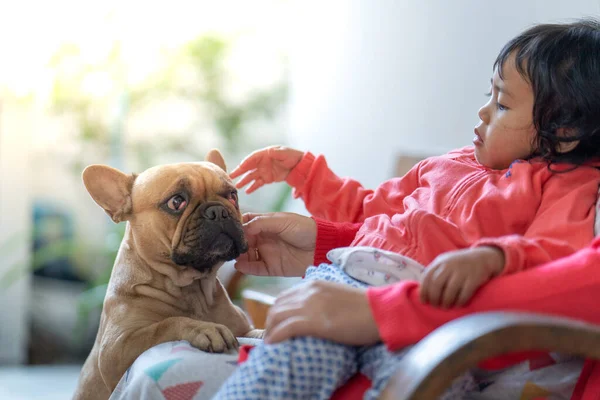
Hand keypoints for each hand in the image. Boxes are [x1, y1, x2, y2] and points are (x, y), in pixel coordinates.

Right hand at [230, 146, 303, 193]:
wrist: (300, 166)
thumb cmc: (293, 156)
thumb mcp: (285, 153)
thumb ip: (277, 153)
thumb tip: (269, 151)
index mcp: (265, 154)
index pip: (252, 158)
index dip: (245, 163)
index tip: (239, 168)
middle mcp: (262, 162)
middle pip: (248, 167)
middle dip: (239, 172)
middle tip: (230, 176)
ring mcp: (264, 171)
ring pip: (251, 176)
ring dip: (244, 181)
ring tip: (237, 186)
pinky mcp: (268, 178)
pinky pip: (258, 183)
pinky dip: (252, 187)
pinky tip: (247, 191)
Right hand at [235, 212, 315, 276]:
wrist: (321, 246)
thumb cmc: (303, 228)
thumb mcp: (282, 221)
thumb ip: (261, 223)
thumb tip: (242, 227)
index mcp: (265, 225)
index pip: (245, 223)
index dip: (237, 225)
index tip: (228, 227)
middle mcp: (263, 239)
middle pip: (243, 241)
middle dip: (235, 242)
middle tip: (226, 244)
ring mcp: (267, 253)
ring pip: (247, 256)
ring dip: (238, 256)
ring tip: (232, 255)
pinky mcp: (272, 267)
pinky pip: (255, 269)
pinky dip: (246, 268)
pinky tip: (240, 265)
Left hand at [264, 280, 379, 345]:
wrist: (378, 311)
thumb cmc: (364, 307)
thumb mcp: (336, 296)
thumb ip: (320, 300)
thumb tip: (312, 313)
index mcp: (313, 284)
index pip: (284, 296)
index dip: (277, 311)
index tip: (277, 323)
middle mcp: (307, 292)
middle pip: (277, 306)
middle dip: (270, 322)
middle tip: (271, 335)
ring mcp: (309, 306)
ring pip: (276, 317)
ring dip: (270, 330)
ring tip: (271, 341)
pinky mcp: (313, 322)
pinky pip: (285, 328)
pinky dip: (275, 336)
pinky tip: (272, 344)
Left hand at [420, 246, 504, 307]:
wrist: (482, 257)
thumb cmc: (459, 264)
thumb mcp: (445, 263)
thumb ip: (435, 273)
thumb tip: (422, 291)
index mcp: (440, 262)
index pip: (426, 277)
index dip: (423, 291)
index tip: (424, 301)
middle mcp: (449, 265)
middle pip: (436, 285)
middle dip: (434, 298)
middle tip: (436, 305)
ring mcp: (462, 271)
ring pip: (450, 291)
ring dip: (446, 302)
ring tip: (446, 306)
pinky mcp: (474, 278)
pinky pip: (464, 293)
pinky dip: (460, 301)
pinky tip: (458, 304)